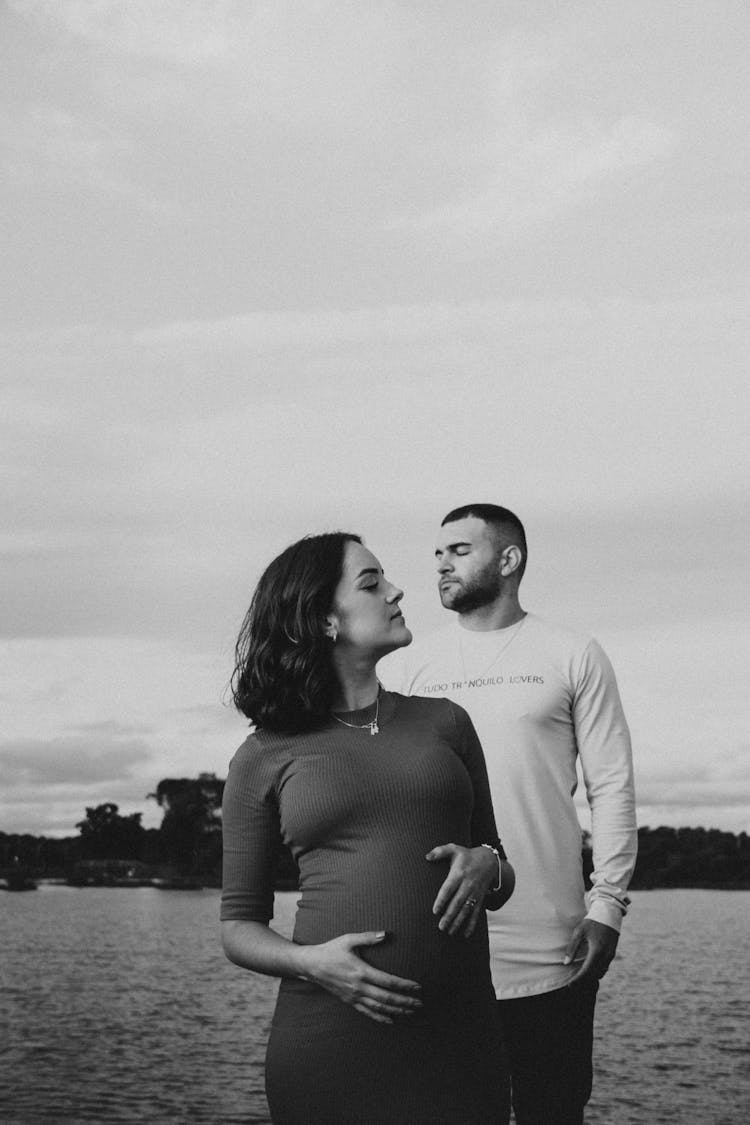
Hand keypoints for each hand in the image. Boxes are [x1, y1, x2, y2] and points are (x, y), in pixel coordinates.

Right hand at [297, 932, 422, 1023]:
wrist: (312, 965)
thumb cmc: (331, 950)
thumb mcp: (348, 939)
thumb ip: (368, 937)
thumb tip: (386, 934)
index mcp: (361, 971)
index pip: (387, 981)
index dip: (404, 985)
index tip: (417, 986)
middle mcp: (358, 987)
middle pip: (386, 998)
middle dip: (405, 1001)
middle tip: (420, 1003)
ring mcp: (354, 996)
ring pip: (379, 1007)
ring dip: (396, 1011)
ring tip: (411, 1012)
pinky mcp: (349, 1001)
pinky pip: (367, 1012)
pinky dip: (380, 1017)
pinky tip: (391, 1020)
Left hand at [426, 843, 497, 937]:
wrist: (489, 860)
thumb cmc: (466, 855)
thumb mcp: (454, 848)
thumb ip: (440, 851)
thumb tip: (427, 857)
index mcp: (459, 873)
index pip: (449, 889)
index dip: (442, 900)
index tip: (435, 911)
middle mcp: (467, 884)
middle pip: (457, 902)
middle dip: (449, 915)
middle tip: (440, 927)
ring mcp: (475, 893)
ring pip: (466, 910)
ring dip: (458, 922)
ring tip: (449, 931)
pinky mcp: (480, 898)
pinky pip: (476, 913)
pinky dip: (472, 924)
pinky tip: (465, 934)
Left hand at [563, 918, 618, 986]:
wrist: (609, 914)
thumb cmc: (592, 922)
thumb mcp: (579, 932)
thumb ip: (572, 948)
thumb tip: (566, 963)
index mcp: (596, 951)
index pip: (586, 971)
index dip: (578, 980)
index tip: (569, 985)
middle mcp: (605, 956)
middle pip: (593, 975)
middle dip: (583, 982)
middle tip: (572, 985)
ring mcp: (610, 956)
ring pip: (600, 973)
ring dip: (590, 978)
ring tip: (578, 979)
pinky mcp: (612, 954)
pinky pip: (604, 968)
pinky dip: (596, 972)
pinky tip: (588, 970)